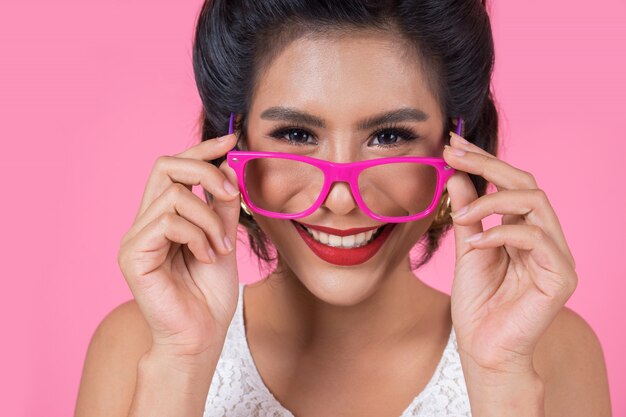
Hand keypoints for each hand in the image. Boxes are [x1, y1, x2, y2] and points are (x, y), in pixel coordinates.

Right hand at [117, 133, 240, 359]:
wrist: (201, 335)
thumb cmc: (210, 292)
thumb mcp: (224, 237)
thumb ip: (223, 205)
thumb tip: (229, 165)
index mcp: (164, 215)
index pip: (175, 167)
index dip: (202, 149)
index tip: (232, 140)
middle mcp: (145, 221)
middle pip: (165, 165)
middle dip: (206, 171)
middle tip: (232, 194)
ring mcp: (135, 237)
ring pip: (175, 196)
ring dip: (210, 220)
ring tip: (221, 248)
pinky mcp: (133, 254)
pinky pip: (168, 221)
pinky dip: (197, 235)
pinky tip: (207, 257)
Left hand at [443, 131, 577, 375]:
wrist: (483, 347)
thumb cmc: (478, 303)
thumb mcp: (467, 248)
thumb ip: (468, 214)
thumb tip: (457, 176)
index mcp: (524, 229)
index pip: (510, 184)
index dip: (483, 160)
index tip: (452, 144)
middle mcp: (545, 237)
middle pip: (526, 183)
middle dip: (487, 164)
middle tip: (454, 153)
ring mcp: (557, 255)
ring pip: (535, 202)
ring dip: (492, 201)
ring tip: (462, 217)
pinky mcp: (560, 275)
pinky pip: (534, 237)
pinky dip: (500, 232)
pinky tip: (476, 242)